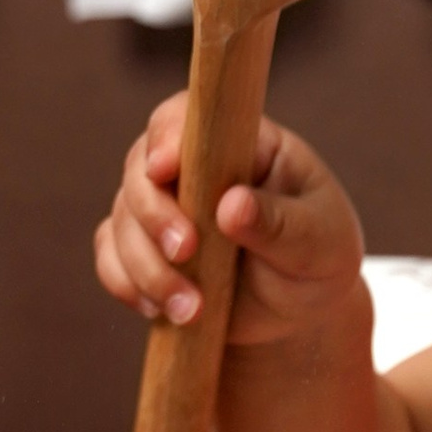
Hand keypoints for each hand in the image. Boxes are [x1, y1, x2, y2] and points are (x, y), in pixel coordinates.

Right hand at [93, 96, 366, 347]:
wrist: (302, 314)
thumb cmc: (319, 260)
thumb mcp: (321, 242)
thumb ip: (281, 223)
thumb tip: (232, 205)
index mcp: (240, 144)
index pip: (188, 117)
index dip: (167, 136)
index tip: (165, 169)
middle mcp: (193, 169)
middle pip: (140, 169)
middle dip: (154, 214)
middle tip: (185, 252)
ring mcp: (165, 208)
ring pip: (122, 219)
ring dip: (146, 266)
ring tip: (192, 309)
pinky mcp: (146, 250)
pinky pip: (110, 257)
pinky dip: (126, 284)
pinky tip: (159, 311)